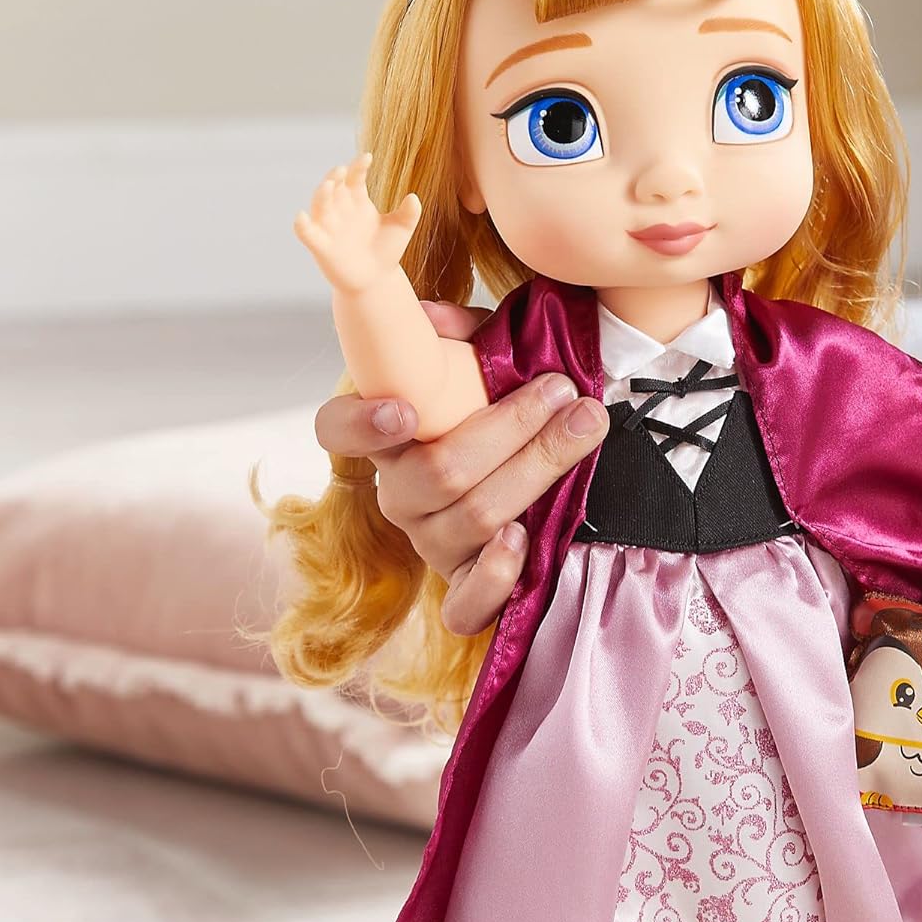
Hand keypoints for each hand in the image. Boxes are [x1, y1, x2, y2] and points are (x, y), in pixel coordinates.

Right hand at [294, 152, 421, 294]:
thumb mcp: (401, 230)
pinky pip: (306, 232)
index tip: (368, 157)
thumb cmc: (386, 251)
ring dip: (322, 194)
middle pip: (334, 185)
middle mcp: (340, 208)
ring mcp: (328, 225)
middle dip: (336, 176)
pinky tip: (302, 216)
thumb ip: (409, 213)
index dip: (359, 166)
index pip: (355, 177)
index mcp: (357, 199)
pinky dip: (302, 224)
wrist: (376, 281)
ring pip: (319, 204)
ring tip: (329, 185)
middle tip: (343, 169)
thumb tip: (414, 197)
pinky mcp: (320, 245)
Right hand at [314, 300, 608, 634]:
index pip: (337, 430)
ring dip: (536, 470)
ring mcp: (432, 543)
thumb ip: (463, 334)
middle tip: (562, 390)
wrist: (549, 468)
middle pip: (441, 471)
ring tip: (584, 428)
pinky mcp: (465, 589)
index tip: (403, 410)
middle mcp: (401, 493)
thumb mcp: (485, 360)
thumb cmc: (505, 407)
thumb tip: (434, 317)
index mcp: (391, 436)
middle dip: (511, 428)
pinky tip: (523, 539)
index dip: (360, 423)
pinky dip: (496, 575)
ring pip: (474, 516)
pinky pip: (466, 604)